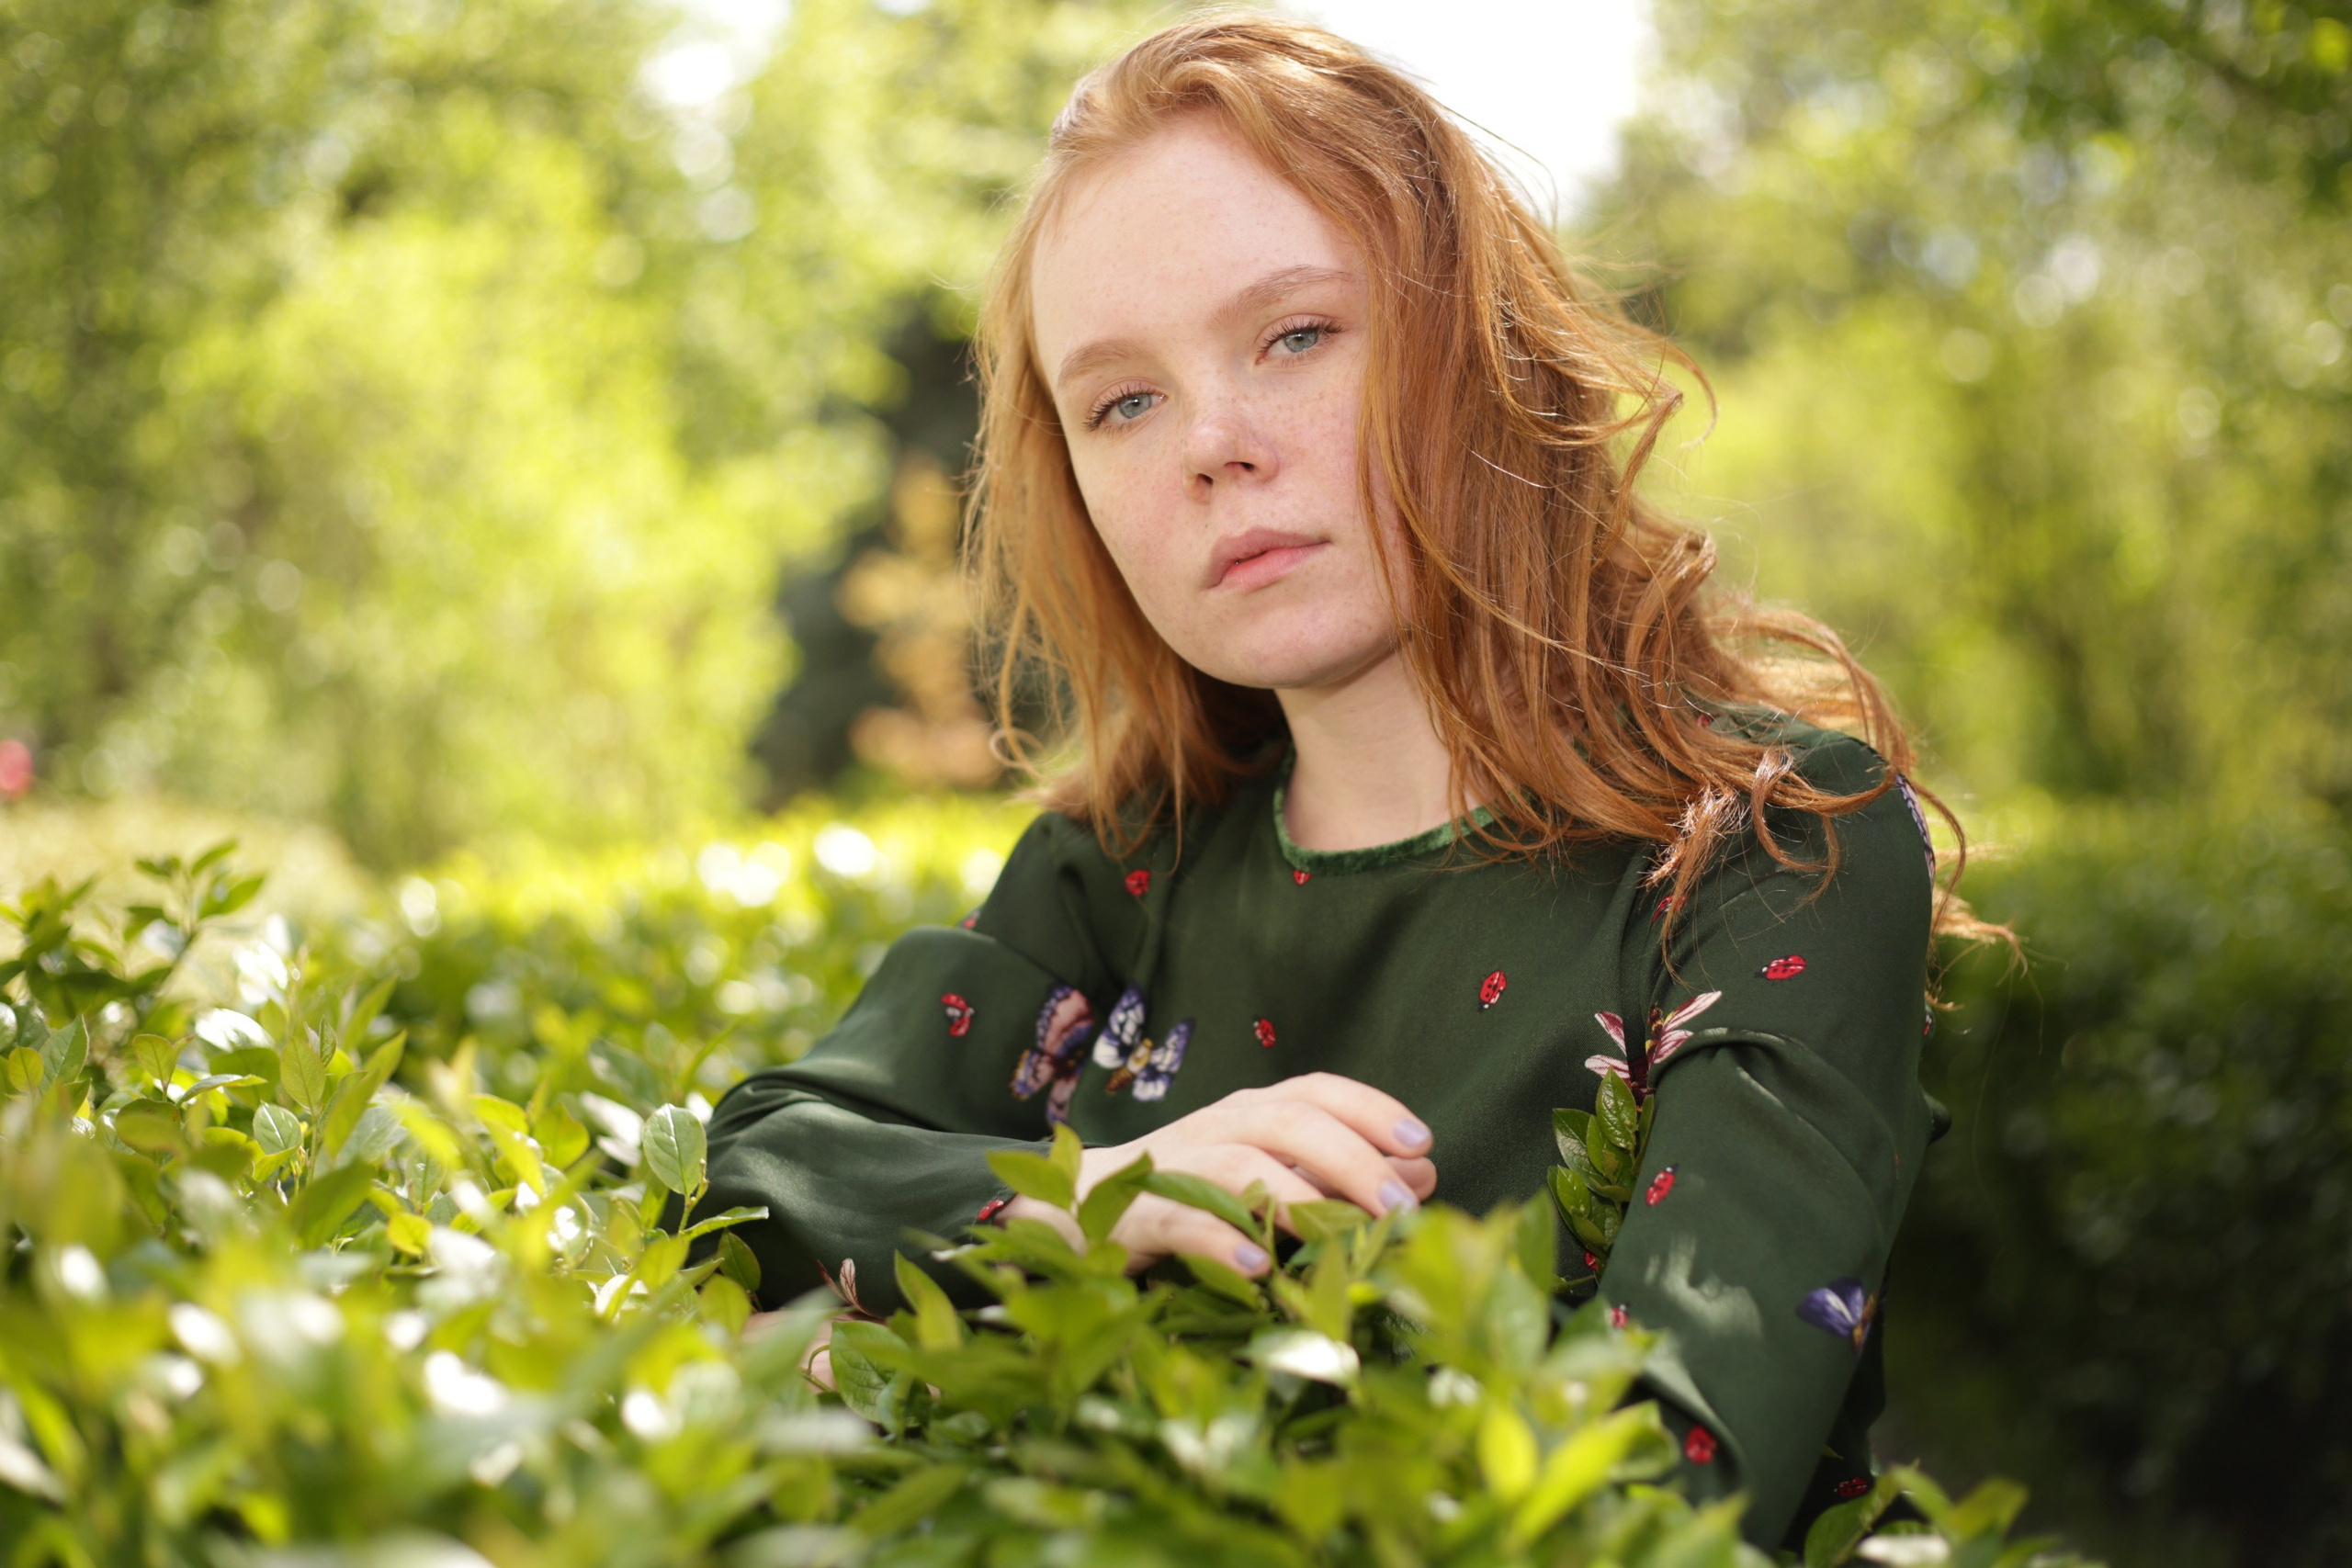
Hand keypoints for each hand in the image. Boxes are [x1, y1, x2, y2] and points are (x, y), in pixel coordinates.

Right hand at [1002, 1072, 1434, 1277]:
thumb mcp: (1266, 1181)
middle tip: (1398, 1206)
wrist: (1070, 1212)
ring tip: (1341, 1237)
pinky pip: (1178, 1223)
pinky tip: (1256, 1269)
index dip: (1370, 1110)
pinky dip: (1218, 1243)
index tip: (1421, 1142)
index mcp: (1248, 1115)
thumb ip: (1337, 1178)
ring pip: (1236, 1166)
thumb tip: (1421, 1177)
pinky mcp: (1132, 1216)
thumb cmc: (1187, 1198)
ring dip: (1295, 1199)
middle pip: (1286, 1121)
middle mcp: (1213, 1128)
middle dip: (1349, 1159)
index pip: (1315, 1092)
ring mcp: (1170, 1168)